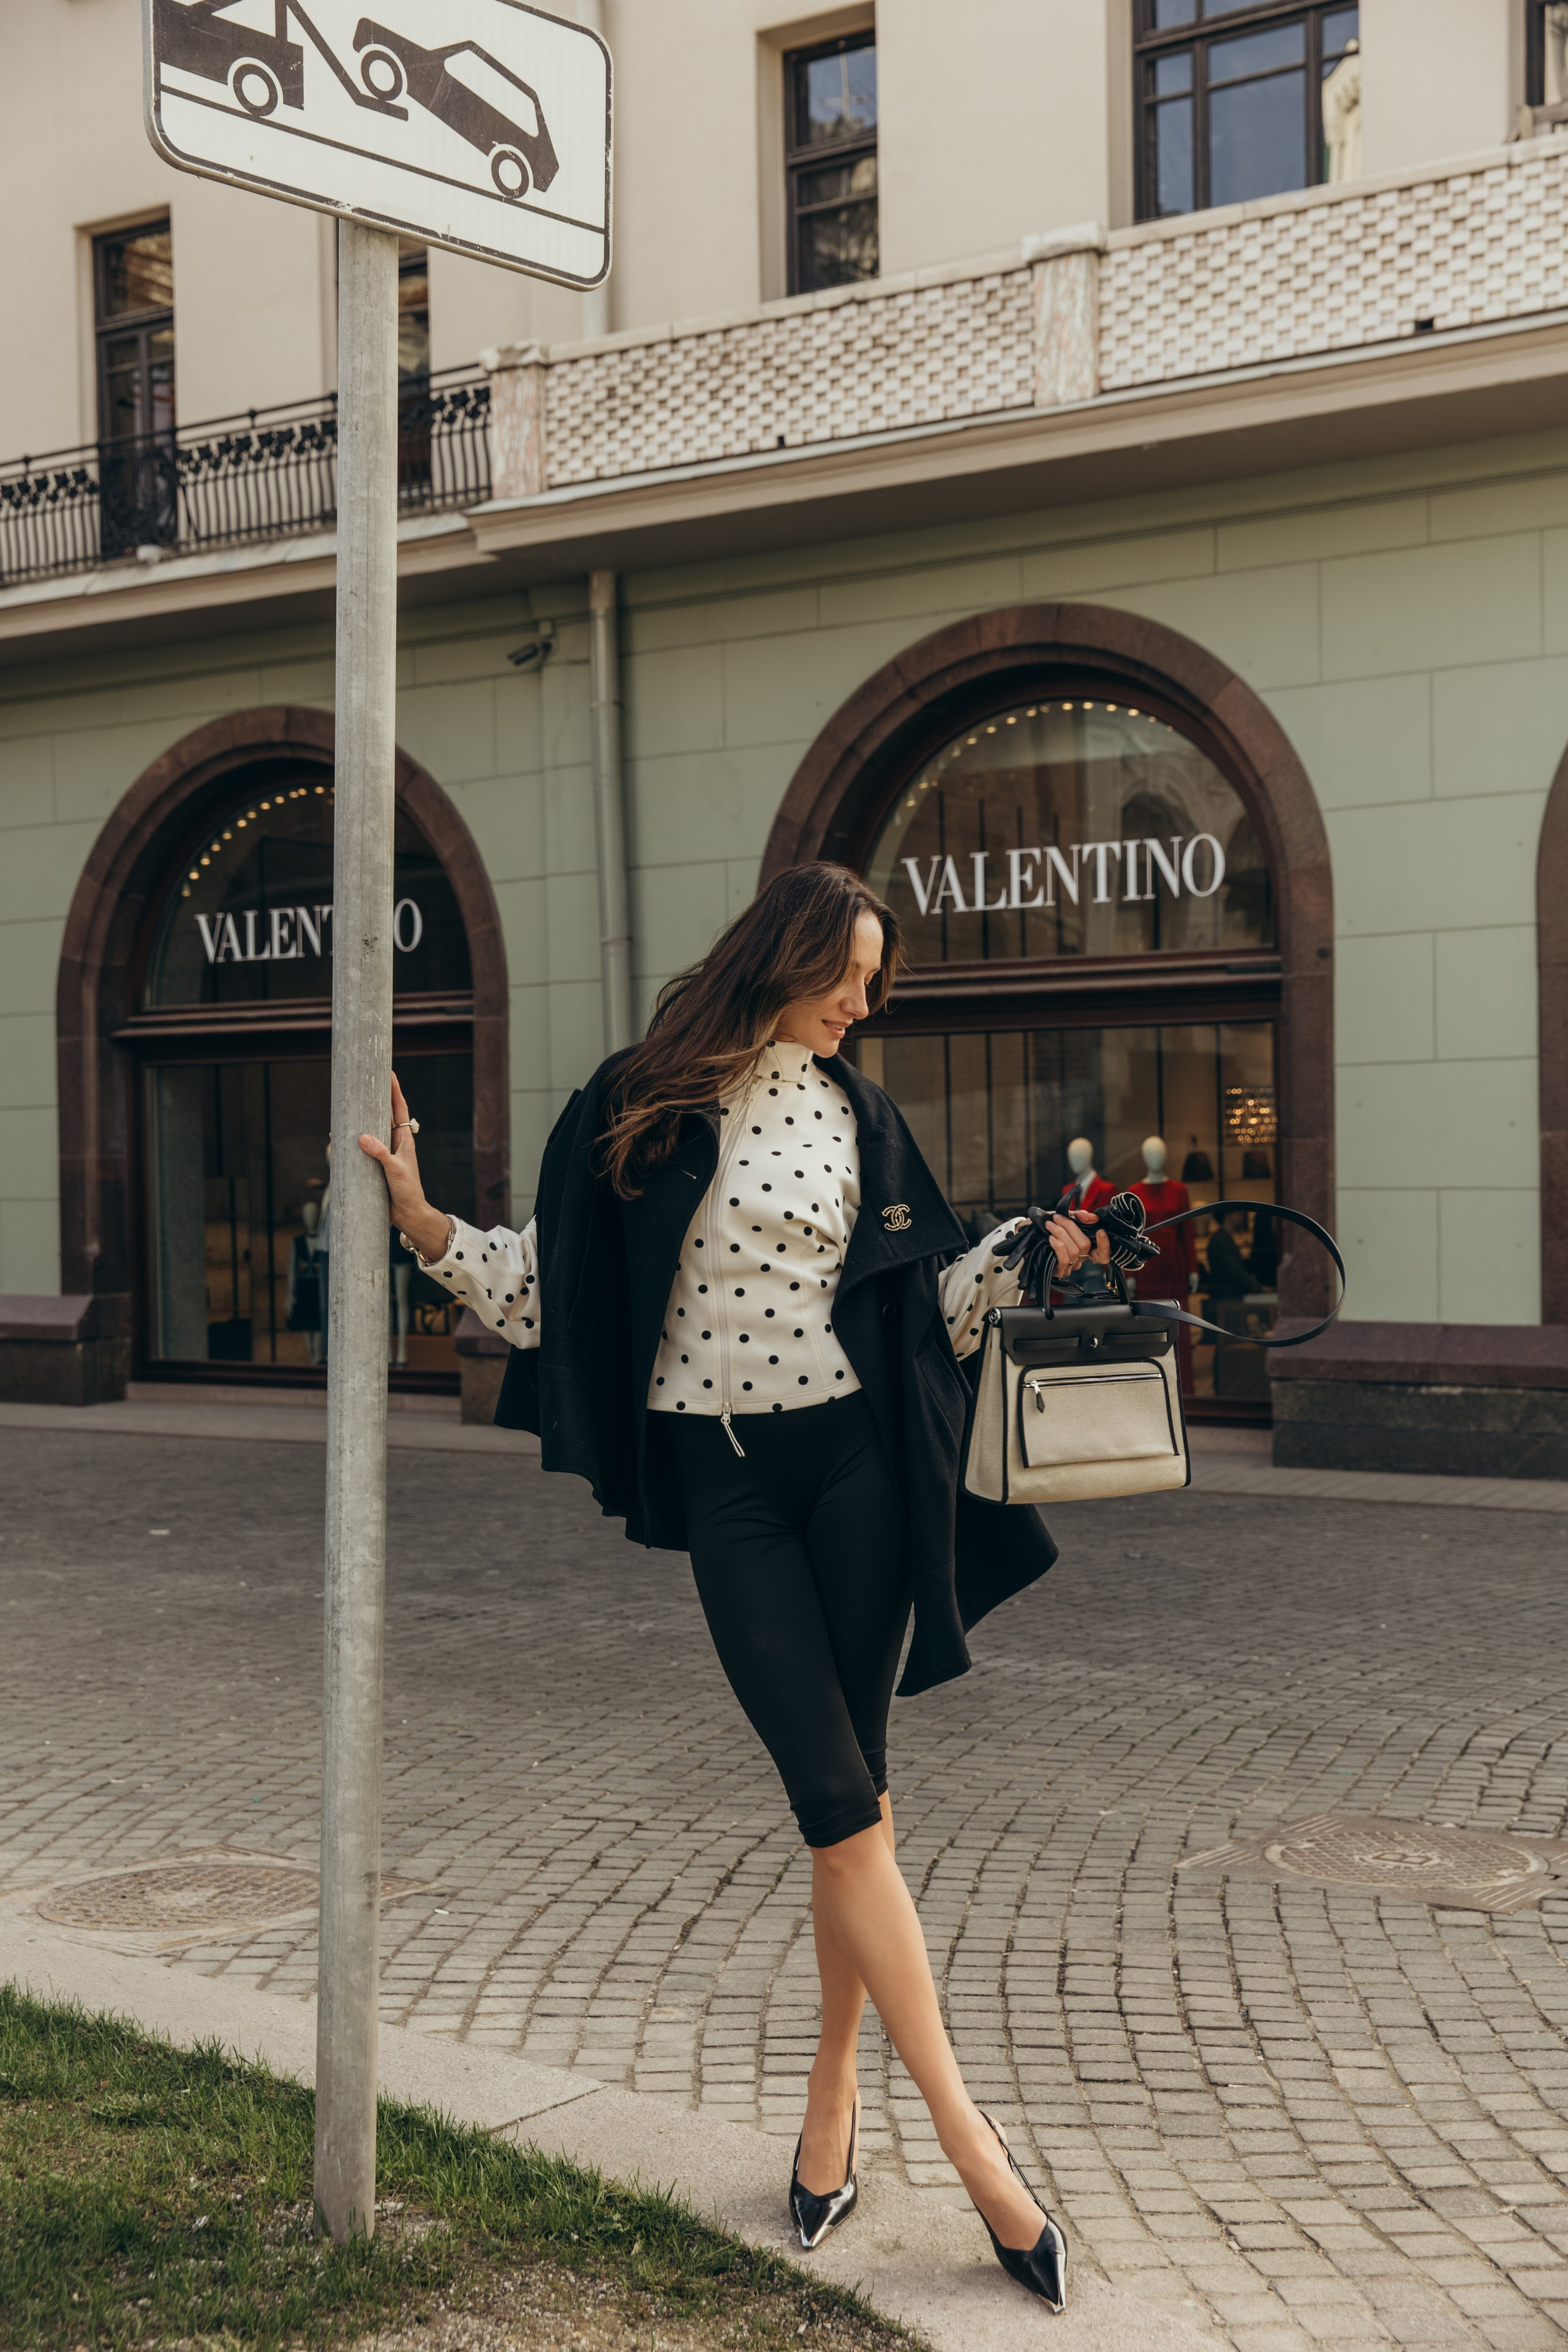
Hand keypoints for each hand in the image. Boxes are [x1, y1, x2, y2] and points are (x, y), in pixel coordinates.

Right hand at [358, 1071, 450, 1261]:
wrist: (408, 1213)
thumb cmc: (408, 1191)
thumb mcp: (395, 1170)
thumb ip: (380, 1153)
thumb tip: (362, 1137)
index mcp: (404, 1140)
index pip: (399, 1109)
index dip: (395, 1090)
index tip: (389, 1072)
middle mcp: (395, 1143)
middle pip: (384, 1115)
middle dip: (377, 1098)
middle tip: (365, 1082)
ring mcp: (385, 1153)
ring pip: (372, 1130)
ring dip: (363, 1118)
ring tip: (351, 1104)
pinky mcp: (376, 1165)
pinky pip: (363, 1148)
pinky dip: (352, 1141)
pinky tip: (340, 1137)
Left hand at [1045, 1211, 1111, 1278]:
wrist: (1025, 1235)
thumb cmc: (1047, 1227)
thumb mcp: (1063, 1218)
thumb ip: (1078, 1216)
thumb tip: (1092, 1217)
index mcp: (1085, 1247)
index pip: (1103, 1254)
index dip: (1105, 1245)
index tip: (1100, 1231)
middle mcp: (1080, 1259)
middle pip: (1085, 1245)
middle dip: (1071, 1228)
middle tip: (1057, 1218)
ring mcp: (1069, 1267)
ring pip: (1074, 1251)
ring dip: (1061, 1234)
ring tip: (1049, 1225)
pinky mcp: (1058, 1271)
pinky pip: (1063, 1259)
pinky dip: (1058, 1245)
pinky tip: (1050, 1238)